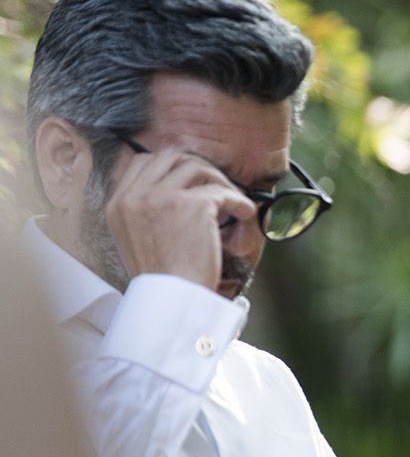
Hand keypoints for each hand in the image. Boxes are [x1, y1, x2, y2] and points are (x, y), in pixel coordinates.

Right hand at [104, 144, 257, 290]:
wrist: (170, 299)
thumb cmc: (161, 277)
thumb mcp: (134, 238)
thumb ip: (144, 210)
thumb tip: (172, 189)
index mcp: (118, 204)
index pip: (143, 162)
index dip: (171, 165)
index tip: (190, 178)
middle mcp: (136, 196)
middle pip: (170, 157)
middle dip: (197, 166)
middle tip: (215, 184)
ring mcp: (162, 197)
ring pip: (198, 168)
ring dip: (219, 182)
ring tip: (230, 201)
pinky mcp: (192, 205)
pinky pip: (223, 192)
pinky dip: (239, 201)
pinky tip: (244, 212)